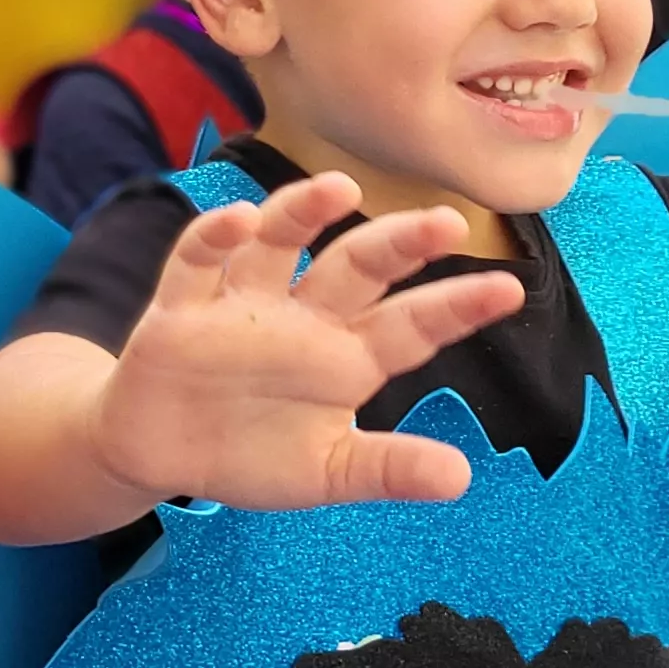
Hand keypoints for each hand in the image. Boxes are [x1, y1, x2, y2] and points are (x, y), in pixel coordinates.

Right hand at [90, 174, 525, 509]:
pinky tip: (238, 221)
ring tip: (339, 188)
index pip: (411, 325)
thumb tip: (461, 479)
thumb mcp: (326, 473)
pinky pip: (198, 262)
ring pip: (279, 244)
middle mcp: (302, 319)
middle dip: (398, 244)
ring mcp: (242, 307)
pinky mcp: (181, 308)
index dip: (458, 306)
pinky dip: (214, 237)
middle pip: (356, 267)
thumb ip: (387, 470)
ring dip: (304, 211)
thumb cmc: (250, 452)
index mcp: (345, 359)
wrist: (158, 453)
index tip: (511, 289)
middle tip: (445, 222)